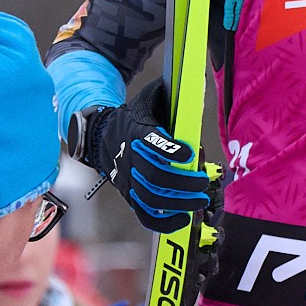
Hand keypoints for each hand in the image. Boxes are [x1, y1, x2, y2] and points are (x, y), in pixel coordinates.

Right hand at [99, 78, 213, 232]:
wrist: (101, 135)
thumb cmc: (135, 115)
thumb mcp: (150, 98)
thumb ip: (170, 93)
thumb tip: (193, 83)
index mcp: (136, 130)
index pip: (151, 141)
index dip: (170, 149)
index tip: (190, 154)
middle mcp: (129, 157)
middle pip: (153, 175)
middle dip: (182, 182)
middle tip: (204, 182)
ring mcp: (127, 179)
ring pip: (149, 197)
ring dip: (177, 202)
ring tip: (199, 200)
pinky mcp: (129, 195)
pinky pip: (144, 215)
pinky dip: (163, 222)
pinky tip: (183, 220)